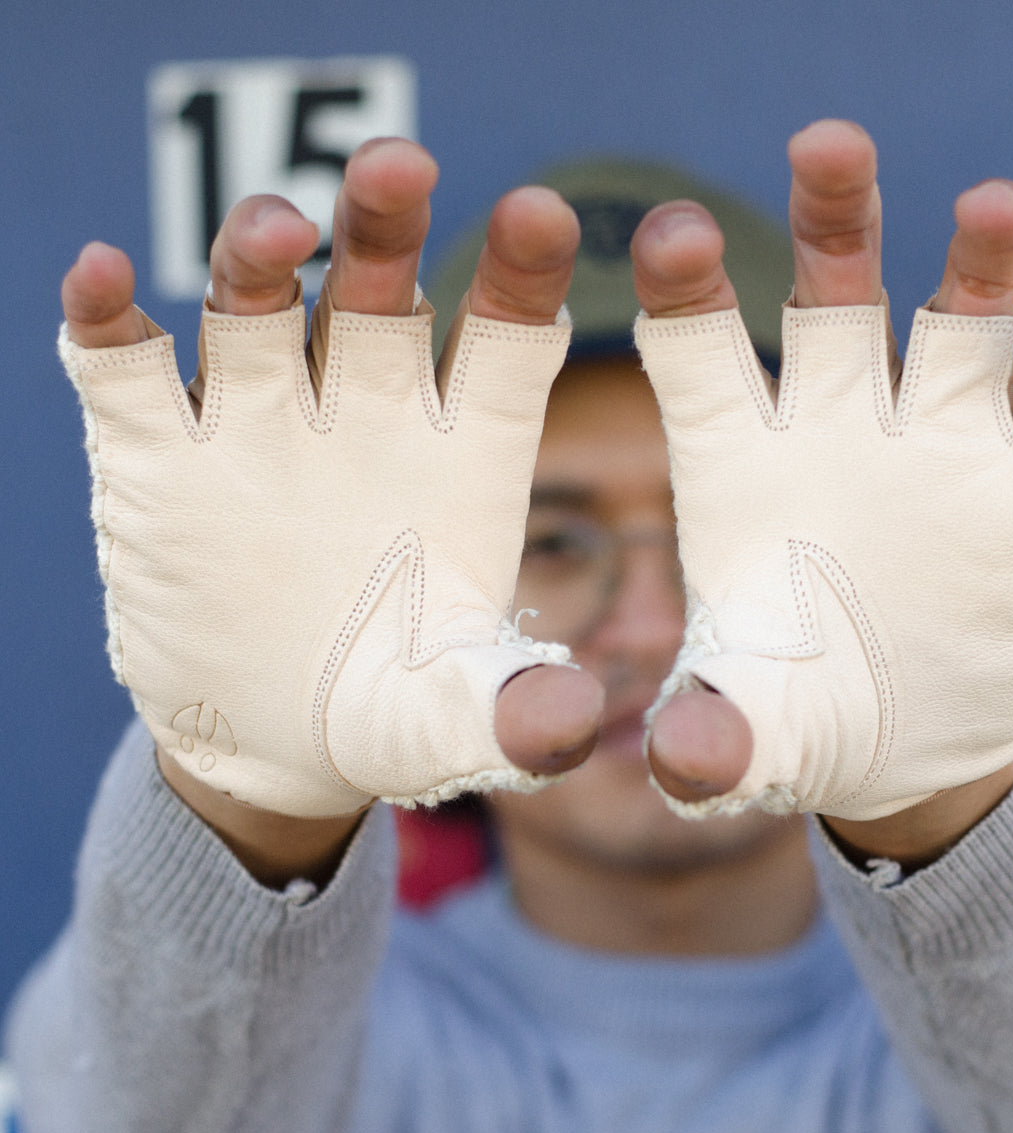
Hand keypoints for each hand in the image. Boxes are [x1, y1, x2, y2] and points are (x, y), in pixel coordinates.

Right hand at [60, 139, 602, 834]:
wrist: (277, 744)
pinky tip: (102, 287)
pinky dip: (110, 326)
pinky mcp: (161, 461)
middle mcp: (366, 418)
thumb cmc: (388, 716)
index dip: (519, 275)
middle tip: (404, 166)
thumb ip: (505, 714)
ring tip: (277, 236)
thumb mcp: (448, 722)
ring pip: (258, 309)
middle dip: (385, 228)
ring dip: (259, 262)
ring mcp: (260, 429)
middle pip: (379, 294)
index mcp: (460, 457)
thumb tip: (567, 723)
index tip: (539, 213)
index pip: (502, 342)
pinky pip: (129, 374)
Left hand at [632, 121, 1012, 850]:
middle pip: (833, 302)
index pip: (704, 364)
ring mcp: (943, 454)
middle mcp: (842, 436)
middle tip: (826, 143)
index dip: (687, 298)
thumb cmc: (799, 719)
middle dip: (833, 222)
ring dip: (982, 268)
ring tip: (993, 208)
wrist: (902, 743)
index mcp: (744, 473)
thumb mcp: (750, 734)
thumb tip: (687, 764)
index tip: (667, 232)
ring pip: (963, 329)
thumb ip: (718, 737)